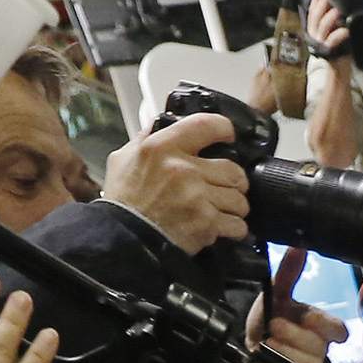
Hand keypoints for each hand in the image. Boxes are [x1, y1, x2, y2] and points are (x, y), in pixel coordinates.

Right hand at [102, 110, 250, 255]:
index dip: (224, 128)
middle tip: (227, 186)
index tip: (228, 134)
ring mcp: (197, 197)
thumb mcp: (124, 159)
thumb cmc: (123, 202)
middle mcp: (183, 169)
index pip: (206, 125)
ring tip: (224, 210)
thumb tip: (159, 123)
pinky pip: (237, 224)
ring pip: (239, 199)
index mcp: (162, 148)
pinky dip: (234, 228)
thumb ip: (144, 139)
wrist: (123, 239)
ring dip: (235, 207)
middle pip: (233, 169)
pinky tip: (224, 228)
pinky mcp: (206, 224)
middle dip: (234, 180)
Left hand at [249, 246, 343, 362]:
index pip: (339, 330)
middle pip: (322, 342)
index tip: (307, 317)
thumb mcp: (277, 293)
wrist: (248, 349)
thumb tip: (297, 245)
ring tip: (269, 338)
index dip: (327, 324)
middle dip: (296, 331)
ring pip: (311, 356)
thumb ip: (289, 272)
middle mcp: (319, 347)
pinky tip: (269, 351)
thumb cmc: (269, 322)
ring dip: (286, 343)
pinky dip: (282, 356)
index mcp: (319, 327)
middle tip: (276, 323)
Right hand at [304, 0, 348, 58]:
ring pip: (323, 26)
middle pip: (316, 15)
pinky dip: (340, 33)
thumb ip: (332, 23)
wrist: (337, 76)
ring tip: (338, 9)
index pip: (312, 11)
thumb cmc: (338, 54)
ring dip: (331, 15)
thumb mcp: (333, 34)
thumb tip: (338, 6)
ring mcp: (320, 44)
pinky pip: (333, 40)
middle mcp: (314, 36)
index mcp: (313, 30)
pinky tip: (347, 29)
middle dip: (322, 3)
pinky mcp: (328, 53)